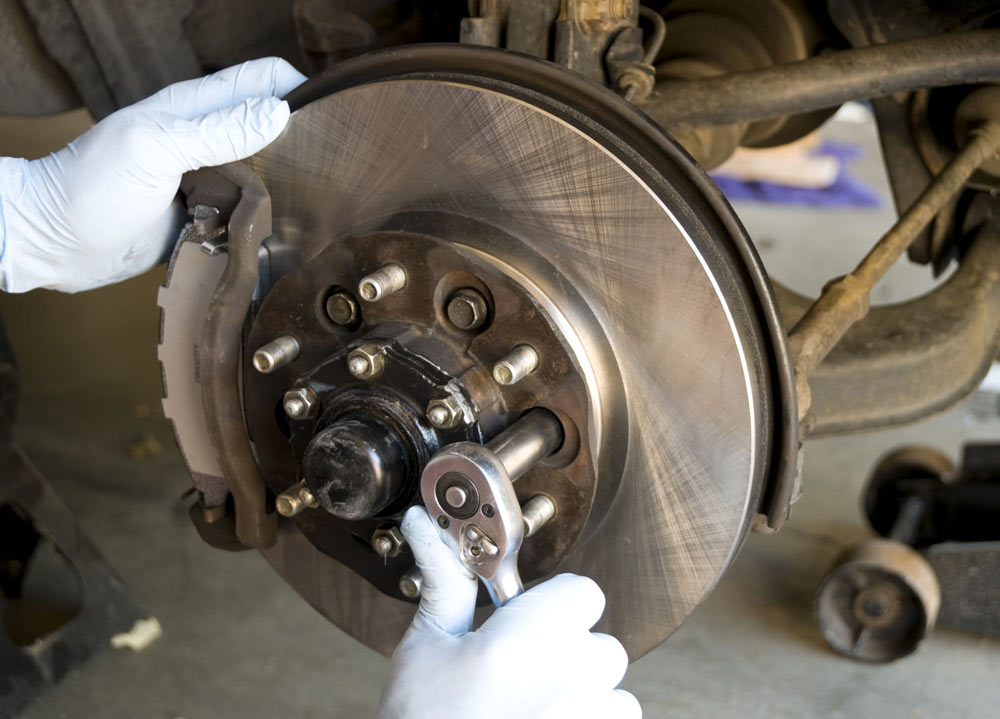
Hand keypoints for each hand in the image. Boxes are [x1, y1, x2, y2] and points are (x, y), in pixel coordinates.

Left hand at [0, 57, 305, 292]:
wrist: (56, 243)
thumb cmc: (93, 187)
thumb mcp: (156, 148)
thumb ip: (218, 131)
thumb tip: (280, 114)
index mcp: (194, 110)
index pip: (260, 80)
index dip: (297, 89)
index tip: (327, 118)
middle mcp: (205, 142)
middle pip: (269, 129)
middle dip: (302, 142)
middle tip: (328, 169)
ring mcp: (205, 181)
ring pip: (263, 175)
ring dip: (286, 186)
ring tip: (311, 203)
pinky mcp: (204, 218)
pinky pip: (244, 214)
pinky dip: (263, 220)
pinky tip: (278, 231)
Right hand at [378, 506, 640, 718]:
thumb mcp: (425, 651)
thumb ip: (444, 584)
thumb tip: (424, 524)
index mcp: (529, 639)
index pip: (584, 592)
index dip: (554, 605)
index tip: (524, 625)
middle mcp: (573, 679)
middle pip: (603, 646)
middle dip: (569, 656)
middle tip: (519, 678)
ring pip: (615, 697)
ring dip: (585, 702)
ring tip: (527, 716)